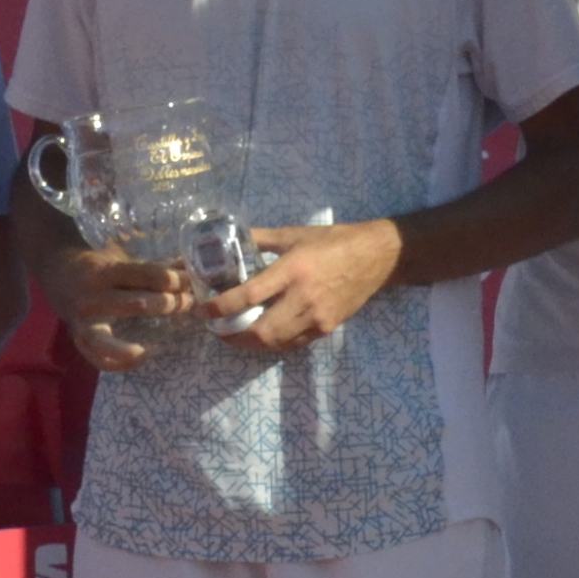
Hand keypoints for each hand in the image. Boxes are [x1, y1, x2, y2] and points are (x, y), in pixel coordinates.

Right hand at [59, 249, 192, 371]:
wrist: (59, 274)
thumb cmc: (99, 267)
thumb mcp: (122, 260)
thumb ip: (155, 267)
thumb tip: (191, 265)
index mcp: (104, 271)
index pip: (143, 274)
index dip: (170, 279)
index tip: (189, 281)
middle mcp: (92, 297)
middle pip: (136, 304)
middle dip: (168, 304)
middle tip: (189, 303)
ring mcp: (83, 322)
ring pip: (110, 338)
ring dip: (142, 339)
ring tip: (164, 339)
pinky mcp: (80, 340)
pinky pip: (99, 360)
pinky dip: (121, 363)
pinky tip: (143, 356)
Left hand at [211, 219, 400, 353]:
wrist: (375, 257)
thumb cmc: (333, 240)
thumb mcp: (293, 234)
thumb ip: (261, 238)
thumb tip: (231, 239)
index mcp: (292, 270)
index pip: (249, 296)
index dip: (221, 308)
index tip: (203, 310)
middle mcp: (302, 297)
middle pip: (260, 331)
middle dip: (233, 337)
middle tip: (217, 330)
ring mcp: (316, 316)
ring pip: (276, 343)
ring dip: (250, 343)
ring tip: (235, 335)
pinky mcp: (327, 327)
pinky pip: (293, 342)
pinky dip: (274, 342)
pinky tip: (263, 335)